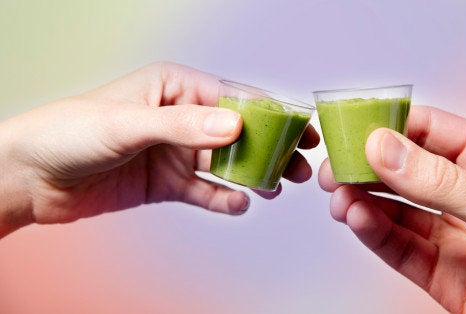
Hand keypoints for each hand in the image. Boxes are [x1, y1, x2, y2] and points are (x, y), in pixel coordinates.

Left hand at [0, 62, 318, 237]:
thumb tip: (235, 127)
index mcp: (174, 88)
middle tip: (301, 164)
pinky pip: (205, 191)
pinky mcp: (167, 183)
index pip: (233, 97)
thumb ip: (183, 126)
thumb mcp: (128, 124)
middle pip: (237, 133)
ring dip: (254, 174)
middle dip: (270, 147)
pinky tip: (239, 204)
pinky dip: (223, 199)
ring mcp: (175, 152)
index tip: (300, 129)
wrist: (31, 178)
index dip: (270, 113)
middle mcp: (180, 118)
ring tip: (279, 185)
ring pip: (226, 163)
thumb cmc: (69, 133)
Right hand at [319, 106, 465, 312]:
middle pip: (405, 173)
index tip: (352, 126)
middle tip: (335, 167)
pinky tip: (357, 220)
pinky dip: (374, 235)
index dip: (388, 126)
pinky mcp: (446, 276)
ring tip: (340, 196)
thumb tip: (383, 147)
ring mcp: (455, 236)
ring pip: (397, 212)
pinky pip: (401, 250)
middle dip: (367, 167)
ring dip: (364, 202)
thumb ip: (440, 181)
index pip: (428, 131)